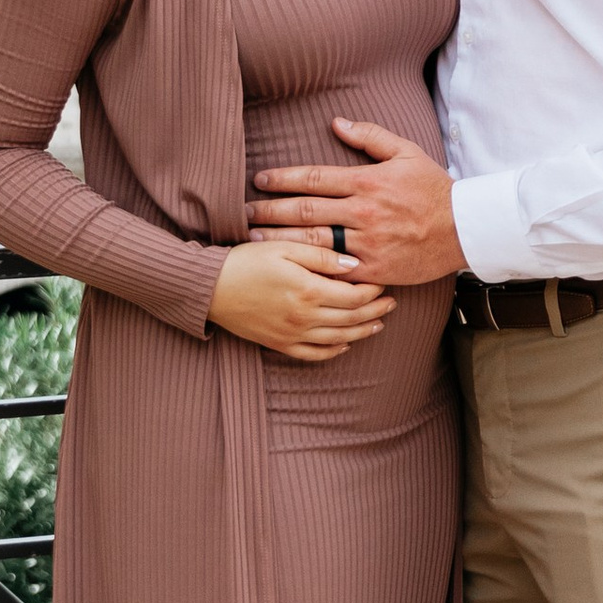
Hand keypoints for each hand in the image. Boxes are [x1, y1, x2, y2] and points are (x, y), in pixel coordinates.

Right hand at [208, 239, 395, 364]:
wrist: (210, 287)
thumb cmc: (247, 260)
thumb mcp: (284, 248)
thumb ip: (321, 256)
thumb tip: (355, 264)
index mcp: (308, 290)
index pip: (355, 295)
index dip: (374, 289)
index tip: (383, 281)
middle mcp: (304, 317)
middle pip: (352, 318)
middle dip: (376, 310)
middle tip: (392, 302)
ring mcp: (292, 334)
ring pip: (339, 338)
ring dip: (362, 331)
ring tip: (378, 323)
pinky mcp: (279, 344)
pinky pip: (314, 354)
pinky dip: (334, 351)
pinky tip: (345, 343)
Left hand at [247, 117, 462, 289]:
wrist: (465, 229)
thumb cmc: (434, 189)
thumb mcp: (407, 152)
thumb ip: (370, 136)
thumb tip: (335, 123)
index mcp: (367, 181)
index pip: (314, 177)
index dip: (282, 179)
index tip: (260, 180)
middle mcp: (363, 212)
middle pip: (304, 210)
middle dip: (270, 209)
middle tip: (243, 210)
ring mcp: (366, 243)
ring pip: (312, 241)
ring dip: (279, 238)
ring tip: (254, 237)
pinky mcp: (373, 270)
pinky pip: (334, 270)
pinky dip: (309, 268)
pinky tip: (288, 267)